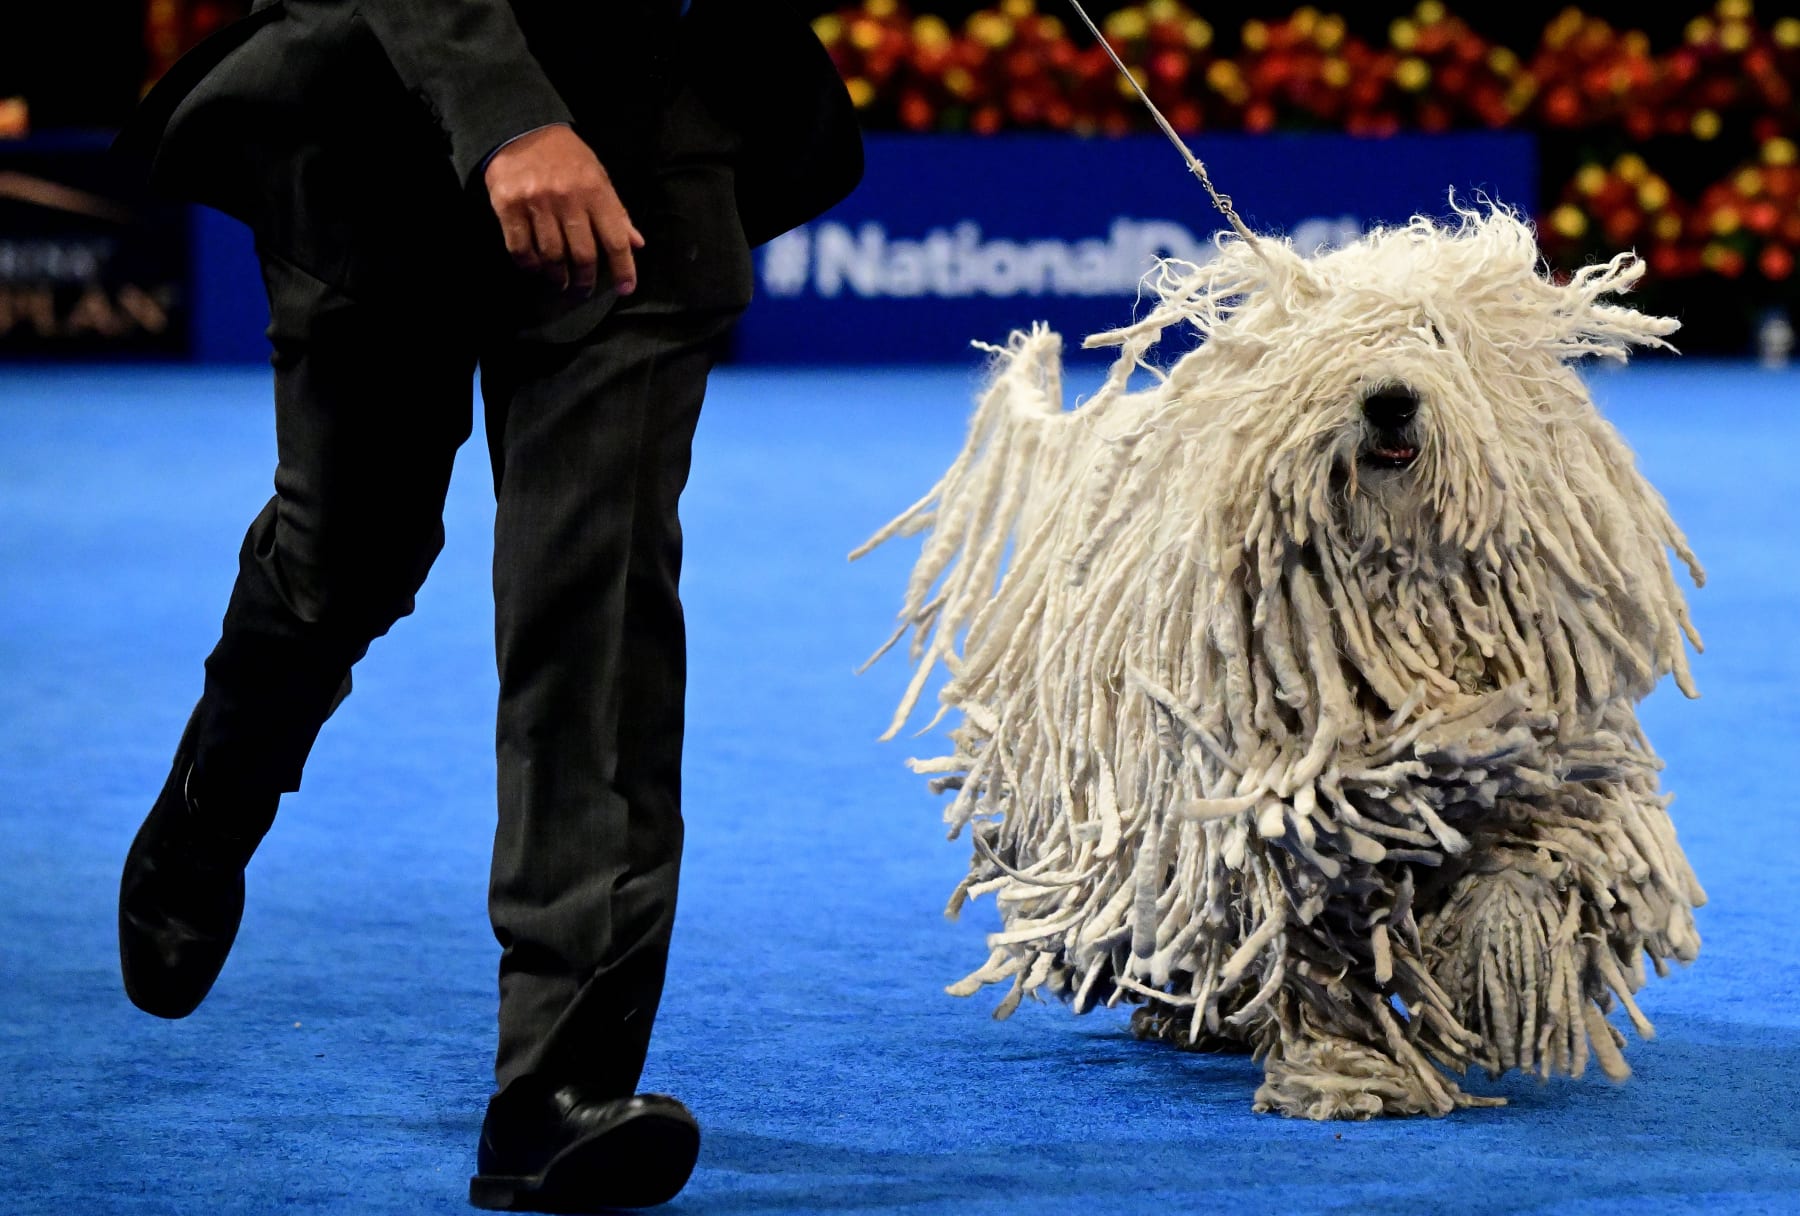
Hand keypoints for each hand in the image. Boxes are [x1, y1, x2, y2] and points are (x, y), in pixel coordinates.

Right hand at [483, 125, 644, 295]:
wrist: (520, 128)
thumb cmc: (565, 156)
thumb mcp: (598, 176)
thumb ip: (616, 211)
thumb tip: (636, 244)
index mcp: (595, 191)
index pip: (615, 239)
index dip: (624, 268)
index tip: (626, 288)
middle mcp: (567, 199)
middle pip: (582, 255)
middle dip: (586, 280)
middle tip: (583, 289)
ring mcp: (536, 203)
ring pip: (551, 256)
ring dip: (557, 276)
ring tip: (559, 282)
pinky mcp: (508, 206)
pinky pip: (520, 248)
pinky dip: (529, 265)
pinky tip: (535, 268)